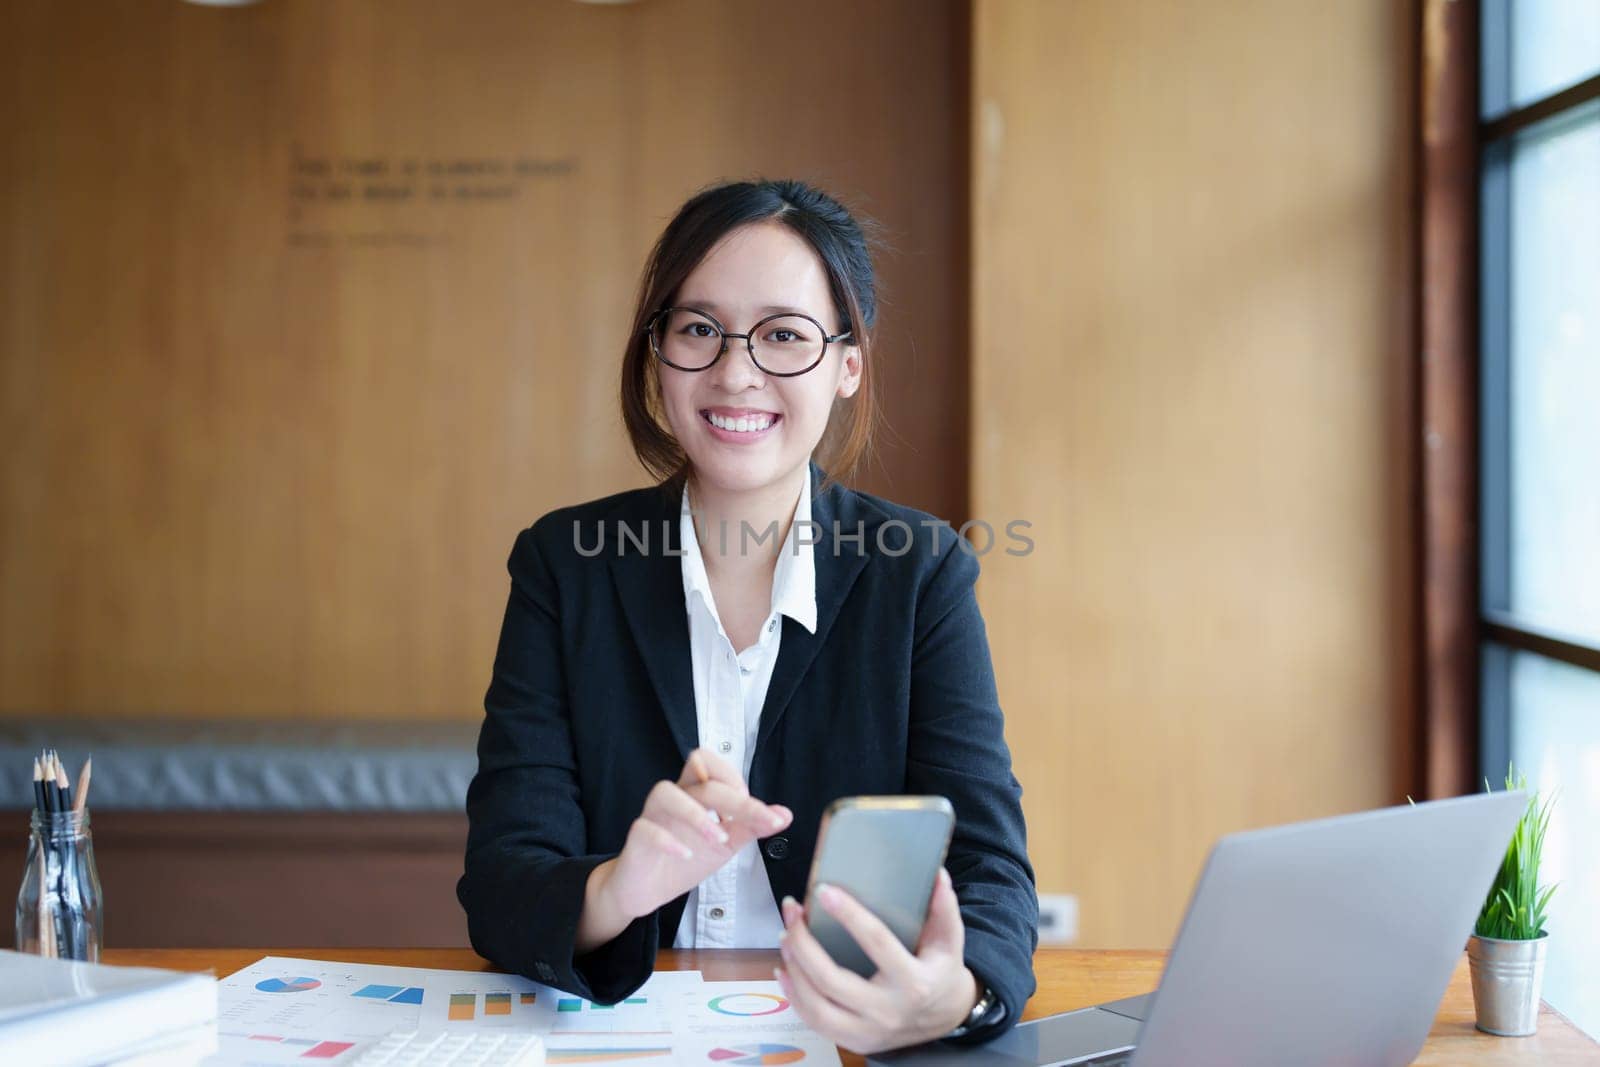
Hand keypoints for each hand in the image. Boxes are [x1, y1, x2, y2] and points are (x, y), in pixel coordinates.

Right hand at [577, 748, 791, 951]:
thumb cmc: (686, 859)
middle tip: (756, 821)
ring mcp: (652, 815)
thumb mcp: (726, 843)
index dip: (735, 778)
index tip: (757, 810)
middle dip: (733, 799)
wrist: (648, 891)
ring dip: (697, 815)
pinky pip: (646, 829)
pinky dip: (669, 841)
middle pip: (699, 778)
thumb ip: (752, 827)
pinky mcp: (636, 838)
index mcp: (693, 792)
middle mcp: (673, 797)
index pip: (710, 763)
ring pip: (666, 792)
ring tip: (718, 839)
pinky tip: (686, 855)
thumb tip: (784, 814)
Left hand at [774, 868, 980, 1054]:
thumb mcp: (949, 940)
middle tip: (792, 911)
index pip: (877, 943)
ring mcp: (869, 1031)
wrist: (946, 1018)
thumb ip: (944, 907)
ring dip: (793, 969)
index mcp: (915, 982)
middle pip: (832, 980)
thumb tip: (937, 873)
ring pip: (817, 1006)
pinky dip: (794, 994)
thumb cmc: (941, 971)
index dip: (849, 915)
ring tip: (785, 935)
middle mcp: (889, 1010)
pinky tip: (785, 968)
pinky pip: (814, 1021)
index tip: (824, 890)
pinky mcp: (854, 1041)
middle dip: (803, 943)